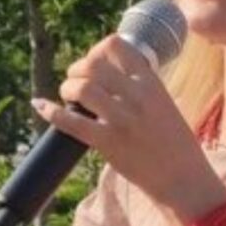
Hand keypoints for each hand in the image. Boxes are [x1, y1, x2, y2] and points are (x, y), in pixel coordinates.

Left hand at [34, 35, 225, 225]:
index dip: (96, 50)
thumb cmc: (176, 145)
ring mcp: (122, 120)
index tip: (93, 62)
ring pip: (82, 88)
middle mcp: (137, 96)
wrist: (184, 180)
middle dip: (77, 69)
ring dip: (67, 88)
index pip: (117, 46)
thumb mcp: (165, 105)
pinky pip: (71, 122)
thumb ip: (141, 88)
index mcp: (152, 83)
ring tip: (67, 98)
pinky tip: (40, 106)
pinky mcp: (109, 143)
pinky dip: (50, 111)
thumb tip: (112, 74)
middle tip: (74, 82)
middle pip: (93, 64)